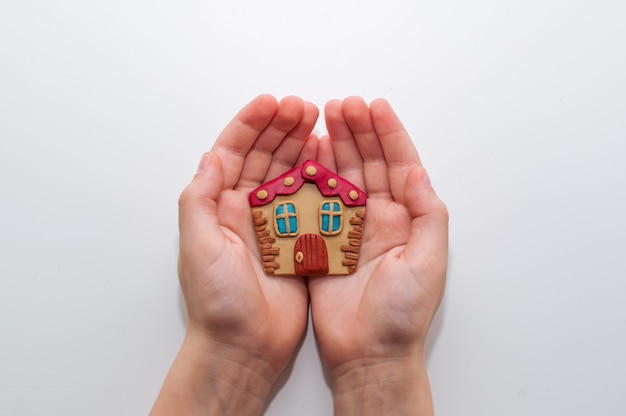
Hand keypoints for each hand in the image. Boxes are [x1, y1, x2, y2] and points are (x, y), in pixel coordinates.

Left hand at [152, 95, 318, 414]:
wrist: (244, 346)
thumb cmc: (217, 302)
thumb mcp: (199, 247)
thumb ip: (199, 200)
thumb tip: (210, 156)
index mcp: (218, 207)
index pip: (232, 153)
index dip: (250, 124)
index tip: (272, 103)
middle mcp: (244, 210)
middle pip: (262, 156)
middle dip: (280, 128)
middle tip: (304, 106)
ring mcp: (273, 224)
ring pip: (287, 173)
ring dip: (300, 145)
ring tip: (318, 122)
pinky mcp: (297, 240)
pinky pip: (307, 201)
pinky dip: (317, 178)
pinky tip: (328, 158)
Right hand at [309, 97, 448, 414]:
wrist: (368, 352)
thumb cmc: (402, 314)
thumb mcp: (428, 262)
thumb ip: (428, 214)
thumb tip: (418, 172)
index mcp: (406, 219)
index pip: (400, 165)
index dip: (389, 134)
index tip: (375, 106)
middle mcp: (378, 218)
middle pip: (369, 163)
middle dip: (358, 131)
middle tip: (342, 104)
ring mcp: (349, 228)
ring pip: (342, 176)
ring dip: (336, 146)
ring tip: (324, 117)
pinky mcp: (323, 242)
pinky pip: (317, 202)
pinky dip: (313, 176)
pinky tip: (307, 154)